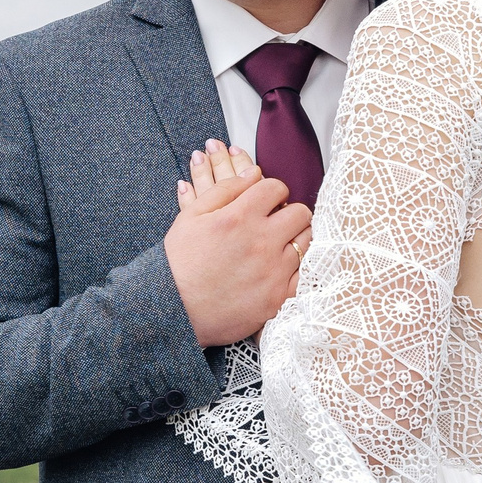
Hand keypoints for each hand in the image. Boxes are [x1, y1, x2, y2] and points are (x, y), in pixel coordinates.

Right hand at [164, 140, 312, 346]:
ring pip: (307, 242)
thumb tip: (253, 172)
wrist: (174, 310)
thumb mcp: (191, 216)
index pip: (276, 187)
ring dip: (296, 238)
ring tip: (279, 244)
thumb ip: (225, 189)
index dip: (272, 190)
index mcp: (239, 217)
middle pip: (300, 212)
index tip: (267, 200)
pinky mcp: (279, 297)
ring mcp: (274, 270)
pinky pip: (305, 273)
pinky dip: (297, 267)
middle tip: (276, 221)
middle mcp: (262, 241)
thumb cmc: (179, 263)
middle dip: (289, 212)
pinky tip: (282, 267)